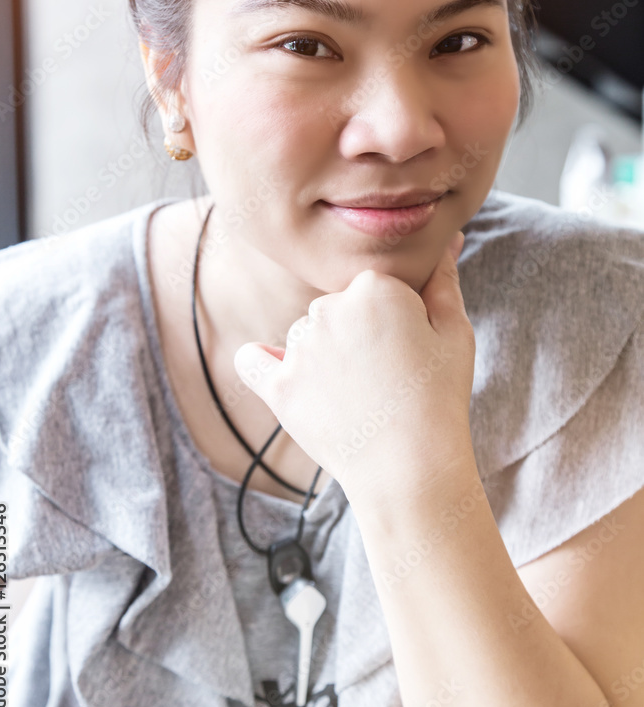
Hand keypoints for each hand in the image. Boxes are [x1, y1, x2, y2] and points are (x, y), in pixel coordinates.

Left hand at [232, 232, 475, 505]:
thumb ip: (442, 280)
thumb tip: (446, 238)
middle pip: (335, 310)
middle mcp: (328, 308)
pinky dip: (262, 364)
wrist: (411, 468)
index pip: (371, 289)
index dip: (392, 317)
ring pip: (303, 337)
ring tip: (356, 395)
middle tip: (385, 375)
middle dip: (354, 334)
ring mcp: (300, 348)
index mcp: (373, 286)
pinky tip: (275, 370)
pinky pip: (252, 362)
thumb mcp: (454, 332)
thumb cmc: (439, 398)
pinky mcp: (278, 387)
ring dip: (320, 356)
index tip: (408, 347)